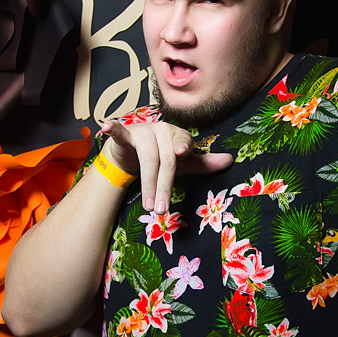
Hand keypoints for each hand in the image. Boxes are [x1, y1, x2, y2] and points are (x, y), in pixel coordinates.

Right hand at [101, 118, 231, 212]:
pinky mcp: (126, 136)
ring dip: (147, 184)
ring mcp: (143, 132)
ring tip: (149, 206)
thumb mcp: (183, 163)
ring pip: (147, 158)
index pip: (183, 145)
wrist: (133, 152)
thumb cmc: (162, 157)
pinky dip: (114, 129)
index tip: (183, 154)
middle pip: (165, 160)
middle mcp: (162, 130)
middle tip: (161, 210)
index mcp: (178, 135)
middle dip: (163, 186)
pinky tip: (106, 126)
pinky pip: (120, 133)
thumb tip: (230, 160)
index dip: (183, 148)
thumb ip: (204, 163)